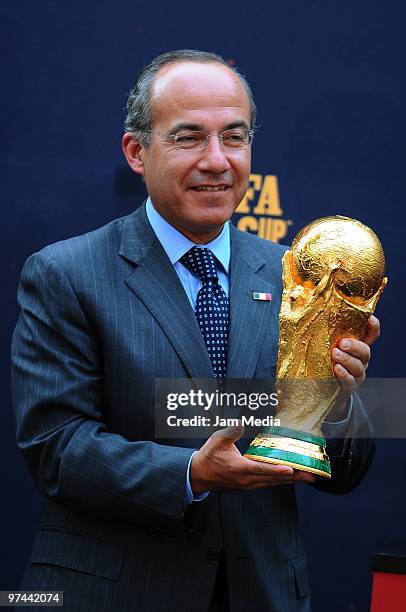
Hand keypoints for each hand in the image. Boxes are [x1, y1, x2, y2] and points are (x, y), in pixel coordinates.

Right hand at [190, 423, 315, 493]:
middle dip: (293, 478)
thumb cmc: (208, 457)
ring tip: (305, 478)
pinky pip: (267, 483)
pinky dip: (279, 480)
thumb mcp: (217, 440)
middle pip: (274, 479)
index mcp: (240, 468)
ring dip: (289, 481)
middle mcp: (246, 479)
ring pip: (272, 483)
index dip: (278, 469)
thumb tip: (240, 422)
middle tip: (311, 476)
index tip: (292, 469)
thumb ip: (231, 431)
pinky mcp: (247, 485)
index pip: (263, 469)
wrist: (198, 474)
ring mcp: (247, 484)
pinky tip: (287, 478)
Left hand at [329, 315, 379, 417]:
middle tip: (342, 342)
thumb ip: (322, 331)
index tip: (369, 319)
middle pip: (365, 351)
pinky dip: (344, 374)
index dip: (373, 327)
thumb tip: (301, 312)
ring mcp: (356, 373)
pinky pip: (350, 380)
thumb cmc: (322, 360)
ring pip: (358, 366)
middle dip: (355, 346)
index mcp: (356, 346)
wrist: (322, 387)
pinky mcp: (349, 386)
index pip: (371, 335)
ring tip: (335, 354)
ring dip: (347, 359)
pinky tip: (336, 369)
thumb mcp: (324, 344)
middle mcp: (360, 359)